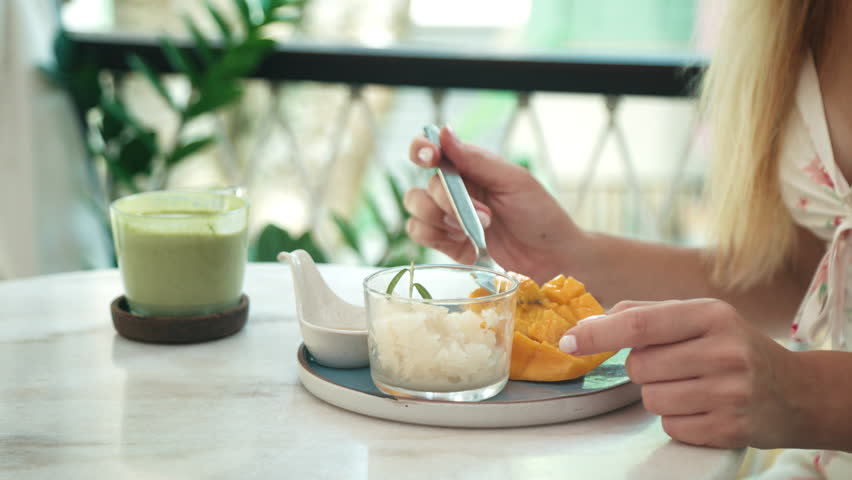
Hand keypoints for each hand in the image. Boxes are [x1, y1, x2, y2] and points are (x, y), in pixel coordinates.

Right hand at [404, 126, 585, 282]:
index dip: (421, 150)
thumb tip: (443, 132)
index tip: (430, 157)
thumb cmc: (540, 214)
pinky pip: (420, 234)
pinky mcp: (447, 242)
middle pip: (424, 187)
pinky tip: (466, 245)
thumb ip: (476, 159)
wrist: (550, 257)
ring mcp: (449, 217)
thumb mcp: (513, 181)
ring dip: (442, 222)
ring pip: (416, 210)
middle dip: (448, 203)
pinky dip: (439, 240)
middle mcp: (455, 189)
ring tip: (477, 232)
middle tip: (486, 217)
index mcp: (469, 167)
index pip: (431, 150)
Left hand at [559, 299, 800, 448]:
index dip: (598, 333)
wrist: (797, 392)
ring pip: (650, 398)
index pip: (640, 323)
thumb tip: (589, 323)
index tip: (568, 340)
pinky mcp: (730, 429)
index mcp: (712, 315)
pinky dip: (678, 419)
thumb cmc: (734, 347)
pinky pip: (670, 426)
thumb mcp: (701, 317)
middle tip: (678, 364)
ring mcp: (730, 394)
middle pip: (639, 366)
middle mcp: (725, 352)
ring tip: (694, 386)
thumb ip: (645, 313)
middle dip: (644, 367)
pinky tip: (705, 407)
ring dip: (659, 394)